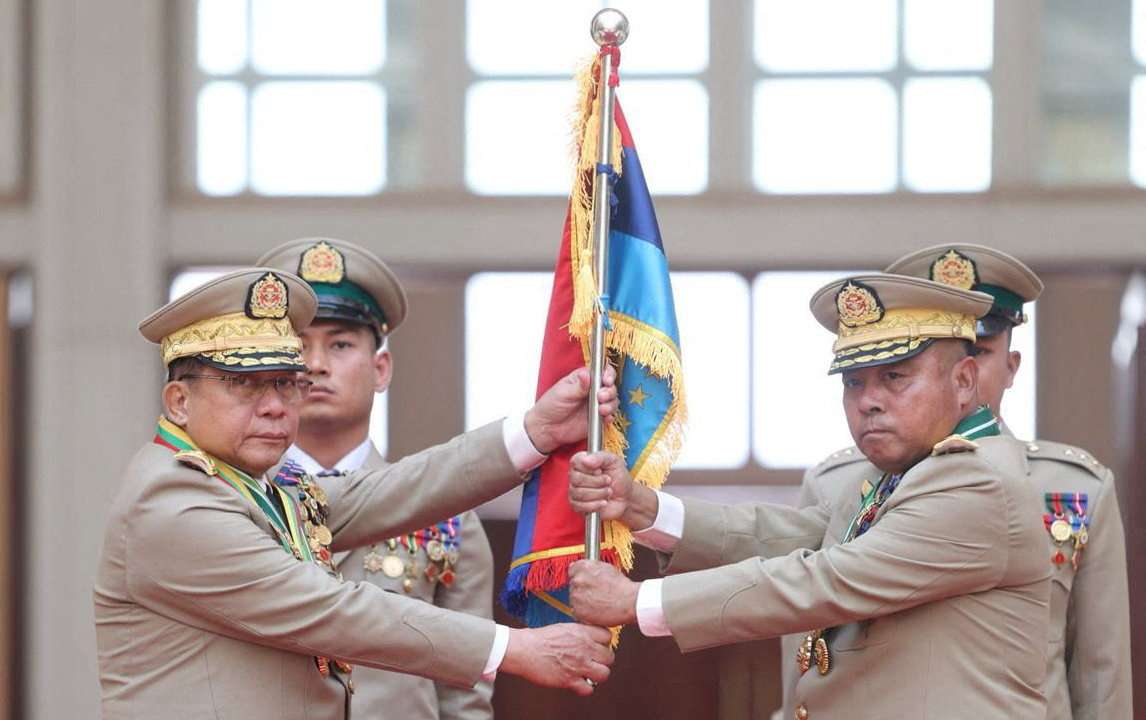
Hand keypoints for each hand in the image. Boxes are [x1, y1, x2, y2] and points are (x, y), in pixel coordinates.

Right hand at [500, 623, 614, 695]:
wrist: (524, 650)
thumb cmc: (539, 639)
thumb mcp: (563, 627)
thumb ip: (579, 633)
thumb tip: (589, 637)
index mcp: (581, 632)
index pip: (607, 636)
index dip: (603, 643)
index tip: (597, 647)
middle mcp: (583, 647)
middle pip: (609, 657)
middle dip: (602, 660)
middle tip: (592, 662)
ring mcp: (578, 664)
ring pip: (604, 674)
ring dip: (597, 675)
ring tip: (588, 674)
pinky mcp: (569, 680)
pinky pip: (588, 689)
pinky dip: (584, 689)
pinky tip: (577, 684)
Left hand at [524, 366, 618, 453]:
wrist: (546, 428)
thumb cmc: (550, 406)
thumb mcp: (563, 392)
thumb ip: (578, 385)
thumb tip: (587, 375)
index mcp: (584, 379)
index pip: (601, 371)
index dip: (607, 374)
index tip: (606, 380)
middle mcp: (592, 390)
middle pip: (610, 386)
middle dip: (609, 391)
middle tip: (601, 396)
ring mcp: (596, 404)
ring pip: (613, 400)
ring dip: (611, 404)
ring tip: (601, 409)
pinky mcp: (597, 418)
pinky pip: (610, 415)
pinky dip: (610, 416)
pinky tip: (604, 417)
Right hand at [569, 451, 658, 530]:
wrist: (625, 496)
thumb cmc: (619, 477)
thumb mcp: (614, 461)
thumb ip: (600, 457)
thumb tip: (585, 460)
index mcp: (582, 463)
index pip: (575, 462)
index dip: (589, 468)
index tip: (600, 470)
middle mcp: (575, 476)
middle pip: (576, 479)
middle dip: (597, 481)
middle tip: (608, 481)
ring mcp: (575, 491)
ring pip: (579, 493)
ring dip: (599, 493)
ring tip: (608, 491)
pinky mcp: (577, 506)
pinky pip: (580, 506)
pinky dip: (595, 504)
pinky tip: (603, 502)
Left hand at [569, 560, 638, 626]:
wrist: (629, 602)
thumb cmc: (622, 586)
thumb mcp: (607, 568)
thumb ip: (592, 567)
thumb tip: (586, 567)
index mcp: (584, 567)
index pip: (572, 569)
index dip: (580, 575)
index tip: (585, 581)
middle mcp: (578, 579)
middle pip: (573, 584)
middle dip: (582, 589)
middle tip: (595, 593)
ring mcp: (576, 595)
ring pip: (574, 598)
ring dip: (582, 601)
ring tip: (598, 603)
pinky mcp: (578, 610)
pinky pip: (576, 611)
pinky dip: (584, 613)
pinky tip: (596, 610)